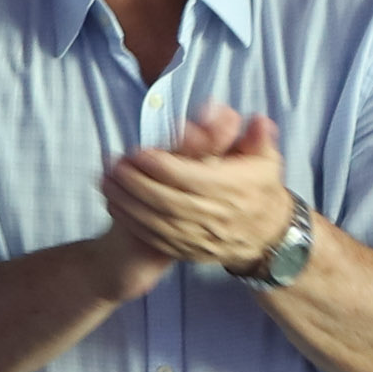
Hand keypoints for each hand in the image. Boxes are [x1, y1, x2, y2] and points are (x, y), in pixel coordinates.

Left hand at [101, 103, 295, 273]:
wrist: (266, 235)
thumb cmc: (258, 187)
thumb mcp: (265, 158)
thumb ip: (256, 137)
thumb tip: (253, 119)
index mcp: (235, 190)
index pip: (193, 178)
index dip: (162, 166)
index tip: (138, 151)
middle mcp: (218, 217)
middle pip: (169, 201)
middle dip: (137, 183)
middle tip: (114, 165)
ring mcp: (203, 238)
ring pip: (158, 222)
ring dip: (127, 202)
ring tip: (106, 181)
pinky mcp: (190, 252)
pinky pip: (156, 239)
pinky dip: (132, 222)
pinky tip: (114, 204)